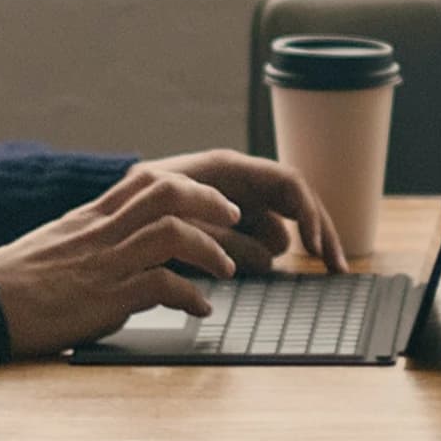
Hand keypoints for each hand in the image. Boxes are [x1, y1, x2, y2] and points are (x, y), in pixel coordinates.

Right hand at [0, 162, 248, 354]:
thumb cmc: (21, 281)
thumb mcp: (64, 243)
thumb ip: (101, 236)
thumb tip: (136, 244)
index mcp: (94, 215)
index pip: (150, 178)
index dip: (194, 184)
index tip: (220, 200)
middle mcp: (103, 230)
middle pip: (168, 193)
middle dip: (212, 203)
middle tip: (237, 221)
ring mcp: (104, 262)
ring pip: (171, 233)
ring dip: (210, 250)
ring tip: (227, 271)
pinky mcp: (102, 298)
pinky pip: (158, 286)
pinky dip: (189, 297)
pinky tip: (200, 310)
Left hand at [149, 148, 346, 272]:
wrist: (105, 223)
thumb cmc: (134, 213)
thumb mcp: (175, 222)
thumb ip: (225, 235)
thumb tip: (274, 254)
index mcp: (227, 168)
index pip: (287, 183)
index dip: (308, 213)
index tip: (316, 247)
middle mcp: (236, 181)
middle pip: (296, 200)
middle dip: (320, 231)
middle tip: (336, 268)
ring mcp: (234, 200)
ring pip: (280, 222)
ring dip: (294, 246)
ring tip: (299, 272)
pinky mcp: (227, 225)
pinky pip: (260, 237)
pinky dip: (272, 254)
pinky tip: (276, 272)